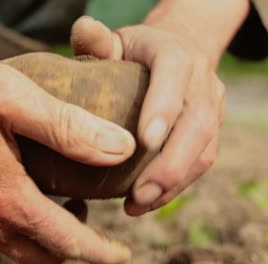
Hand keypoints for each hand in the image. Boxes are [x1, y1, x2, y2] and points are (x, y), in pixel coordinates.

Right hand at [0, 58, 133, 262]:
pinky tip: (16, 192)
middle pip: (40, 255)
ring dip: (42, 236)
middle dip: (71, 248)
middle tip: (90, 224)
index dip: (99, 252)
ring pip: (13, 246)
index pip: (66, 242)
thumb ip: (68, 126)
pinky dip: (14, 224)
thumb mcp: (11, 98)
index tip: (122, 257)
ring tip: (60, 204)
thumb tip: (119, 147)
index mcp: (5, 198)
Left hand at [70, 17, 224, 215]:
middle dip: (169, 164)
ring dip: (173, 183)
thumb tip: (83, 29)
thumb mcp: (115, 42)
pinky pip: (201, 162)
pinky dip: (176, 186)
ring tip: (137, 205)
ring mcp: (211, 108)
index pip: (175, 77)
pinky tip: (147, 201)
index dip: (163, 109)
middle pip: (198, 124)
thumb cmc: (133, 52)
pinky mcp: (211, 131)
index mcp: (176, 54)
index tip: (143, 142)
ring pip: (204, 150)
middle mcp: (201, 81)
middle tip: (137, 195)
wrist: (175, 53)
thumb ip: (98, 40)